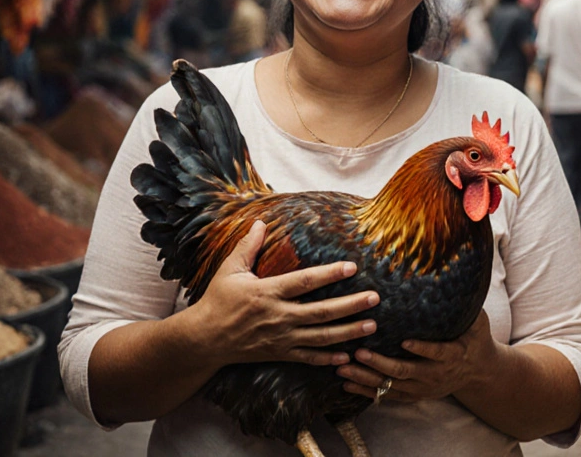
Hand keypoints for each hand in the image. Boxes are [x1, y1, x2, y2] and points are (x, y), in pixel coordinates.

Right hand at [187, 221, 379, 368]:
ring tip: (372, 326)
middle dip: (351, 305)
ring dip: (348, 332)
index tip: (352, 267)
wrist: (205, 338)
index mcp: (267, 292)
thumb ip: (247, 246)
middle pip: (321, 312)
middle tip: (375, 298)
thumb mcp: (229, 270)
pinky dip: (328, 359)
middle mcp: (278, 316)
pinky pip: (308, 358)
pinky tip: (347, 356)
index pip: (304, 282)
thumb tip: (259, 222)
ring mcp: (281, 338)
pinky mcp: (279, 354)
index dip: (330, 274)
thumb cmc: (218, 300)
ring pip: (321, 337)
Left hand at [336, 310, 498, 402]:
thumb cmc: (475, 339)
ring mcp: (423, 388)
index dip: (422, 349)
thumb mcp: (478, 323)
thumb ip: (467, 306)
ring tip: (344, 369)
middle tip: (359, 352)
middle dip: (380, 363)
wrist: (478, 372)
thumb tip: (457, 277)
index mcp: (452, 355)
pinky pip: (388, 396)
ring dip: (366, 378)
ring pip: (392, 386)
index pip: (437, 353)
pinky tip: (346, 385)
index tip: (404, 341)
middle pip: (405, 372)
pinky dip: (367, 391)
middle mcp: (436, 375)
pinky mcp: (414, 395)